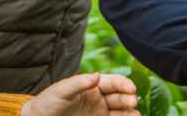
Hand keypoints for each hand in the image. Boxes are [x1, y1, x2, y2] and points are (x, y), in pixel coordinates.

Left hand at [20, 72, 139, 115]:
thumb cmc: (49, 101)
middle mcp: (100, 99)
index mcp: (93, 86)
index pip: (113, 82)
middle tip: (133, 101)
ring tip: (137, 115)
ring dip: (130, 113)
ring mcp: (100, 113)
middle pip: (120, 98)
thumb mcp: (62, 90)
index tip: (131, 88)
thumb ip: (78, 83)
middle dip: (128, 98)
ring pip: (121, 112)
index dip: (124, 84)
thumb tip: (96, 75)